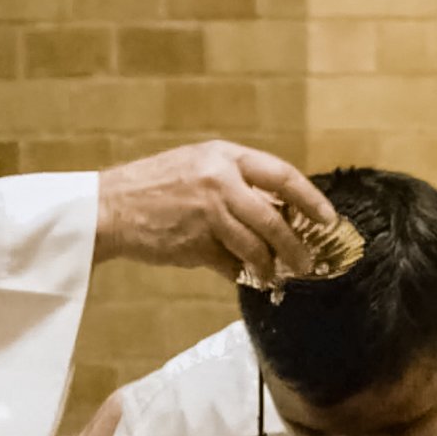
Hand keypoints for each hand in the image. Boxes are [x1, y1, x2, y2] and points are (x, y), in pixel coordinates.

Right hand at [93, 141, 335, 283]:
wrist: (108, 207)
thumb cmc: (154, 186)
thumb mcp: (198, 168)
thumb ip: (236, 184)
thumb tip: (279, 213)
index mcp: (224, 157)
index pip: (281, 175)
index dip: (310, 198)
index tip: (328, 218)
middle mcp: (219, 181)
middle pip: (273, 220)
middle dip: (295, 245)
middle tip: (307, 261)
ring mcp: (207, 214)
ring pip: (255, 247)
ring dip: (271, 266)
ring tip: (278, 276)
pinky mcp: (195, 244)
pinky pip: (230, 265)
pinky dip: (241, 274)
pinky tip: (246, 278)